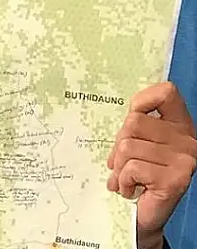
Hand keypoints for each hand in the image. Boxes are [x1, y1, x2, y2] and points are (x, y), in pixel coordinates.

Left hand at [107, 82, 196, 248]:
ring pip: (127, 147)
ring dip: (119, 166)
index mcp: (180, 125)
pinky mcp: (174, 180)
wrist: (147, 214)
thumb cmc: (139, 175)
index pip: (165, 93)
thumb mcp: (138, 143)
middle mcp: (187, 140)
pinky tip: (131, 189)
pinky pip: (131, 168)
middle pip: (133, 123)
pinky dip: (122, 180)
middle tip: (122, 162)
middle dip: (119, 144)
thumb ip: (134, 127)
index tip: (133, 115)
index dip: (142, 100)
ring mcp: (183, 160)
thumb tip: (125, 117)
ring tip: (127, 178)